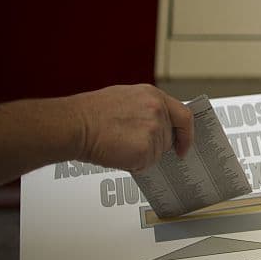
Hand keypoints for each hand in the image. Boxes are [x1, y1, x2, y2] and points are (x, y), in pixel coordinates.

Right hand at [71, 85, 193, 170]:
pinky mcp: (145, 149)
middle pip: (169, 138)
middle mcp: (157, 110)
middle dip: (155, 146)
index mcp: (153, 96)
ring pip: (157, 153)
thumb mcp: (125, 98)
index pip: (184, 116)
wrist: (73, 125)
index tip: (184, 146)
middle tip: (132, 144)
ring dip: (142, 155)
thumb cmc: (90, 113)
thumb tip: (157, 124)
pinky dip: (134, 164)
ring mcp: (153, 130)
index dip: (187, 134)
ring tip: (119, 144)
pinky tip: (118, 152)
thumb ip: (147, 108)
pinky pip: (146, 164)